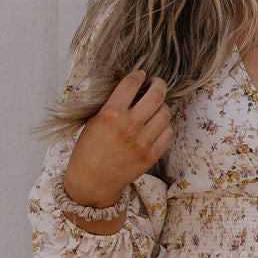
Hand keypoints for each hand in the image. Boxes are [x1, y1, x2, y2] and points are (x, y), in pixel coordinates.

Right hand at [64, 71, 172, 206]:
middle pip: (157, 95)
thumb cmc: (89, 149)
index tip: (140, 76)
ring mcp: (142, 142)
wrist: (92, 181)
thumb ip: (113, 104)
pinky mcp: (151, 156)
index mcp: (110, 114)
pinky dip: (164, 126)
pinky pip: (168, 133)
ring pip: (165, 113)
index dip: (138, 75)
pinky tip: (156, 126)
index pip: (132, 83)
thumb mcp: (94, 120)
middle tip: (156, 84)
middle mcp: (129, 126)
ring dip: (162, 107)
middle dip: (159, 84)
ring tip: (155, 107)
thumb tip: (134, 87)